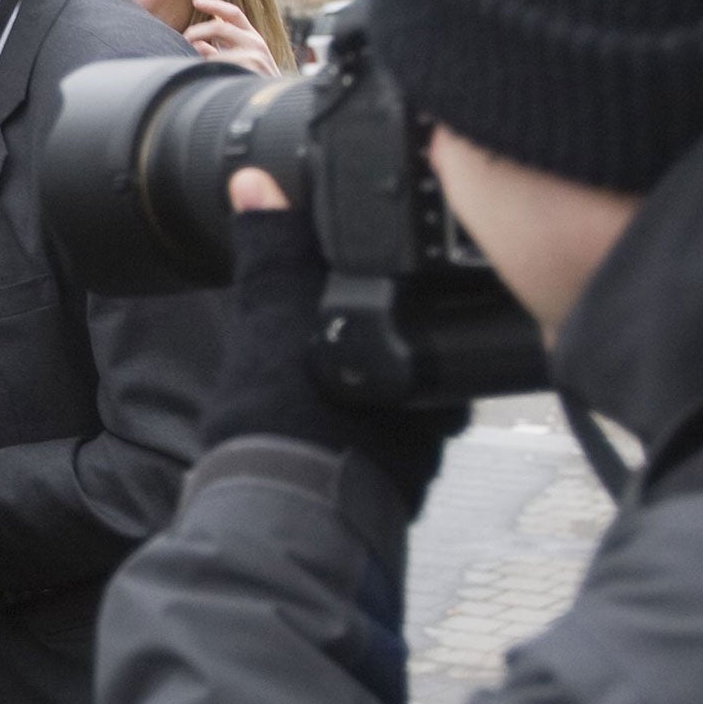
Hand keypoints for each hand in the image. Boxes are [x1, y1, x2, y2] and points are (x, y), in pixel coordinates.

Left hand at [185, 0, 279, 75]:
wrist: (276, 104)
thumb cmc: (253, 80)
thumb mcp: (239, 59)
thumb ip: (219, 49)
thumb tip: (197, 44)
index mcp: (252, 37)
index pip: (233, 13)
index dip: (214, 4)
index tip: (195, 0)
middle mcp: (255, 43)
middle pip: (220, 26)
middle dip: (197, 31)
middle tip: (184, 38)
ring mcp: (254, 57)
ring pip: (216, 52)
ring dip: (201, 58)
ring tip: (194, 67)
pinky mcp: (250, 71)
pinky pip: (220, 69)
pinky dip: (208, 72)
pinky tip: (207, 79)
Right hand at [207, 169, 466, 513]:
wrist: (279, 518)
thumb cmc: (286, 428)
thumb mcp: (270, 319)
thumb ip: (272, 248)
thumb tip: (259, 185)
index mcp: (427, 357)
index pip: (430, 305)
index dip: (401, 289)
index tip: (363, 284)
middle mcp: (443, 410)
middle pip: (423, 354)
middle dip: (390, 342)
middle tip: (336, 335)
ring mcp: (425, 457)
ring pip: (410, 406)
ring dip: (377, 395)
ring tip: (325, 386)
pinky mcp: (397, 491)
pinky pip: (390, 446)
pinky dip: (363, 434)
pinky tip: (327, 429)